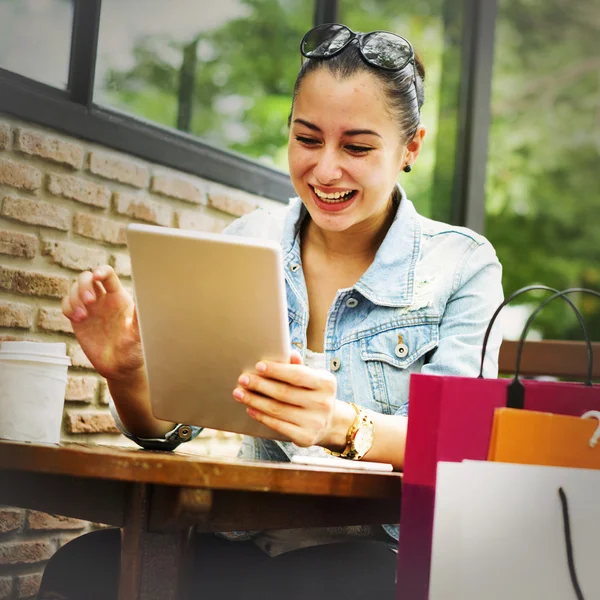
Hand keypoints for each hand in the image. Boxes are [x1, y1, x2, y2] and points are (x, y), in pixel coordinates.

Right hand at [62, 266, 142, 380]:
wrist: (120, 367)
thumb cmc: (134, 350)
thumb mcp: (139, 334)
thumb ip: (139, 318)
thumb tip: (146, 301)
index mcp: (119, 298)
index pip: (108, 275)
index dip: (101, 271)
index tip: (97, 277)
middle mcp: (103, 299)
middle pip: (87, 278)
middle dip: (84, 285)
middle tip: (89, 302)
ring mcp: (90, 309)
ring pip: (74, 289)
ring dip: (74, 298)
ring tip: (82, 316)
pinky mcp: (78, 320)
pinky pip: (67, 305)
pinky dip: (68, 307)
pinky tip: (76, 319)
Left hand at [233, 350, 339, 446]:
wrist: (330, 423)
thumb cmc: (315, 394)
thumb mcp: (314, 378)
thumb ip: (300, 367)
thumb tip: (289, 353)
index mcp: (326, 383)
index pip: (297, 375)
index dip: (276, 370)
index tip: (258, 366)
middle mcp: (323, 403)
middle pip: (284, 392)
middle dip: (260, 385)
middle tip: (243, 379)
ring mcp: (315, 422)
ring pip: (277, 409)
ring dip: (255, 400)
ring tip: (240, 393)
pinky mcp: (306, 437)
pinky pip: (278, 425)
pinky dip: (261, 416)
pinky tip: (250, 409)